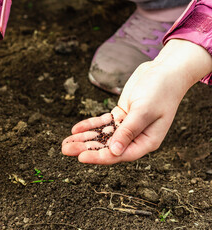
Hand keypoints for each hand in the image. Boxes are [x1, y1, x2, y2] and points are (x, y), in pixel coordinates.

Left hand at [62, 40, 211, 163]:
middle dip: (86, 148)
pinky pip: (103, 123)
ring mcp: (127, 126)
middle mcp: (136, 137)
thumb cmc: (161, 90)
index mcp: (147, 141)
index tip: (81, 157)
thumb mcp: (144, 111)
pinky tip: (75, 129)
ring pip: (102, 135)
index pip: (120, 155)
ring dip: (84, 138)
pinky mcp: (121, 115)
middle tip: (66, 149)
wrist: (165, 70)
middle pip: (107, 147)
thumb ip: (129, 131)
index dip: (99, 157)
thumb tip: (114, 151)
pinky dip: (90, 125)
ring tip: (66, 143)